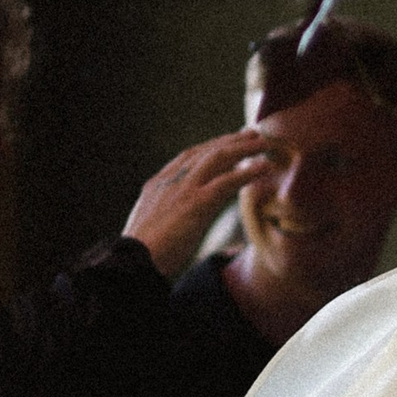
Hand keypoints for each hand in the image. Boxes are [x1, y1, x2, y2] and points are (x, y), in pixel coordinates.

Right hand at [120, 128, 279, 275]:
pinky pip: (226, 182)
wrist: (131, 263)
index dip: (210, 147)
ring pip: (217, 159)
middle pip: (205, 152)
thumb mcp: (151, 228)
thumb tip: (180, 225)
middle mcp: (170, 181)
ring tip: (264, 143)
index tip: (228, 142)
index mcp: (157, 185)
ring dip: (243, 148)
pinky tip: (265, 167)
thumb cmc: (139, 256)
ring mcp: (183, 190)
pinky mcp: (196, 204)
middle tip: (252, 134)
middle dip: (230, 141)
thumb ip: (167, 218)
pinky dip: (248, 173)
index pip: (187, 158)